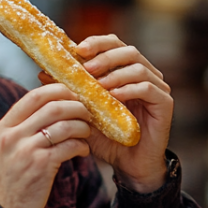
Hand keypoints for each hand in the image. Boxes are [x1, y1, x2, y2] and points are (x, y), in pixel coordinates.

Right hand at [0, 84, 91, 207]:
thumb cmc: (5, 187)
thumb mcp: (2, 153)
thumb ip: (18, 132)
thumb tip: (46, 113)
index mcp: (2, 129)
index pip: (33, 96)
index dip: (58, 91)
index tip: (72, 97)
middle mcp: (12, 136)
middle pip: (52, 105)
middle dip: (76, 106)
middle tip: (87, 113)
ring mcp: (26, 150)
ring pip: (64, 124)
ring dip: (82, 126)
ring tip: (87, 133)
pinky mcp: (41, 166)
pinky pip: (70, 146)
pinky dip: (82, 146)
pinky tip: (83, 151)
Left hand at [44, 34, 172, 192]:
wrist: (129, 165)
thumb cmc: (108, 138)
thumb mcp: (84, 112)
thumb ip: (70, 93)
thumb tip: (42, 73)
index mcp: (126, 71)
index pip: (114, 44)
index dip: (97, 43)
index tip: (78, 50)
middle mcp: (145, 75)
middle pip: (128, 50)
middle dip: (105, 56)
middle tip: (87, 67)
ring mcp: (157, 88)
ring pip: (138, 66)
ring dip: (115, 74)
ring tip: (98, 85)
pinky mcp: (165, 104)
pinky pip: (147, 88)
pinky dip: (129, 90)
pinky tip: (114, 98)